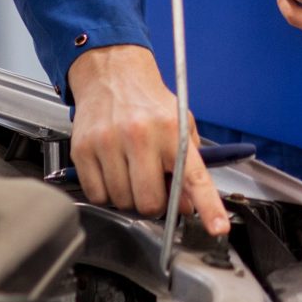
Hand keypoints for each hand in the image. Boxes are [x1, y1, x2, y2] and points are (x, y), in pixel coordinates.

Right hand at [64, 45, 229, 234]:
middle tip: (154, 186)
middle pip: (150, 202)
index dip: (208, 207)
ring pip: (122, 202)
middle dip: (155, 204)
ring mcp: (108, 143)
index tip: (218, 228)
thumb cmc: (148, 102)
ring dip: (129, 197)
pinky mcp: (83, 149)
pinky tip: (112, 171)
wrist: (111, 72)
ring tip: (131, 172)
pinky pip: (97, 195)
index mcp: (171, 131)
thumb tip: (188, 206)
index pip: (194, 177)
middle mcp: (140, 136)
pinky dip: (106, 193)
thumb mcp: (181, 123)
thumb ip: (189, 164)